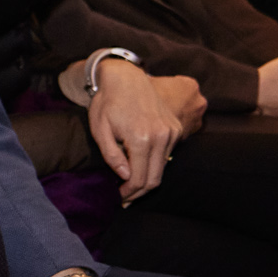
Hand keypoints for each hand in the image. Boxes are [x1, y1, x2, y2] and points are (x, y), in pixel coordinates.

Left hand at [70, 59, 191, 200]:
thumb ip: (112, 156)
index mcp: (141, 138)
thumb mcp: (100, 130)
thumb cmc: (107, 102)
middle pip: (155, 178)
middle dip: (140, 192)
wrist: (126, 78)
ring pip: (163, 168)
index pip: (139, 179)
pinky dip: (155, 163)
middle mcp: (161, 136)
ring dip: (148, 178)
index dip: (129, 193)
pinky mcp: (176, 128)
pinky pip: (167, 154)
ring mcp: (172, 131)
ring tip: (130, 182)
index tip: (119, 198)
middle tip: (126, 198)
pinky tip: (141, 163)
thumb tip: (125, 177)